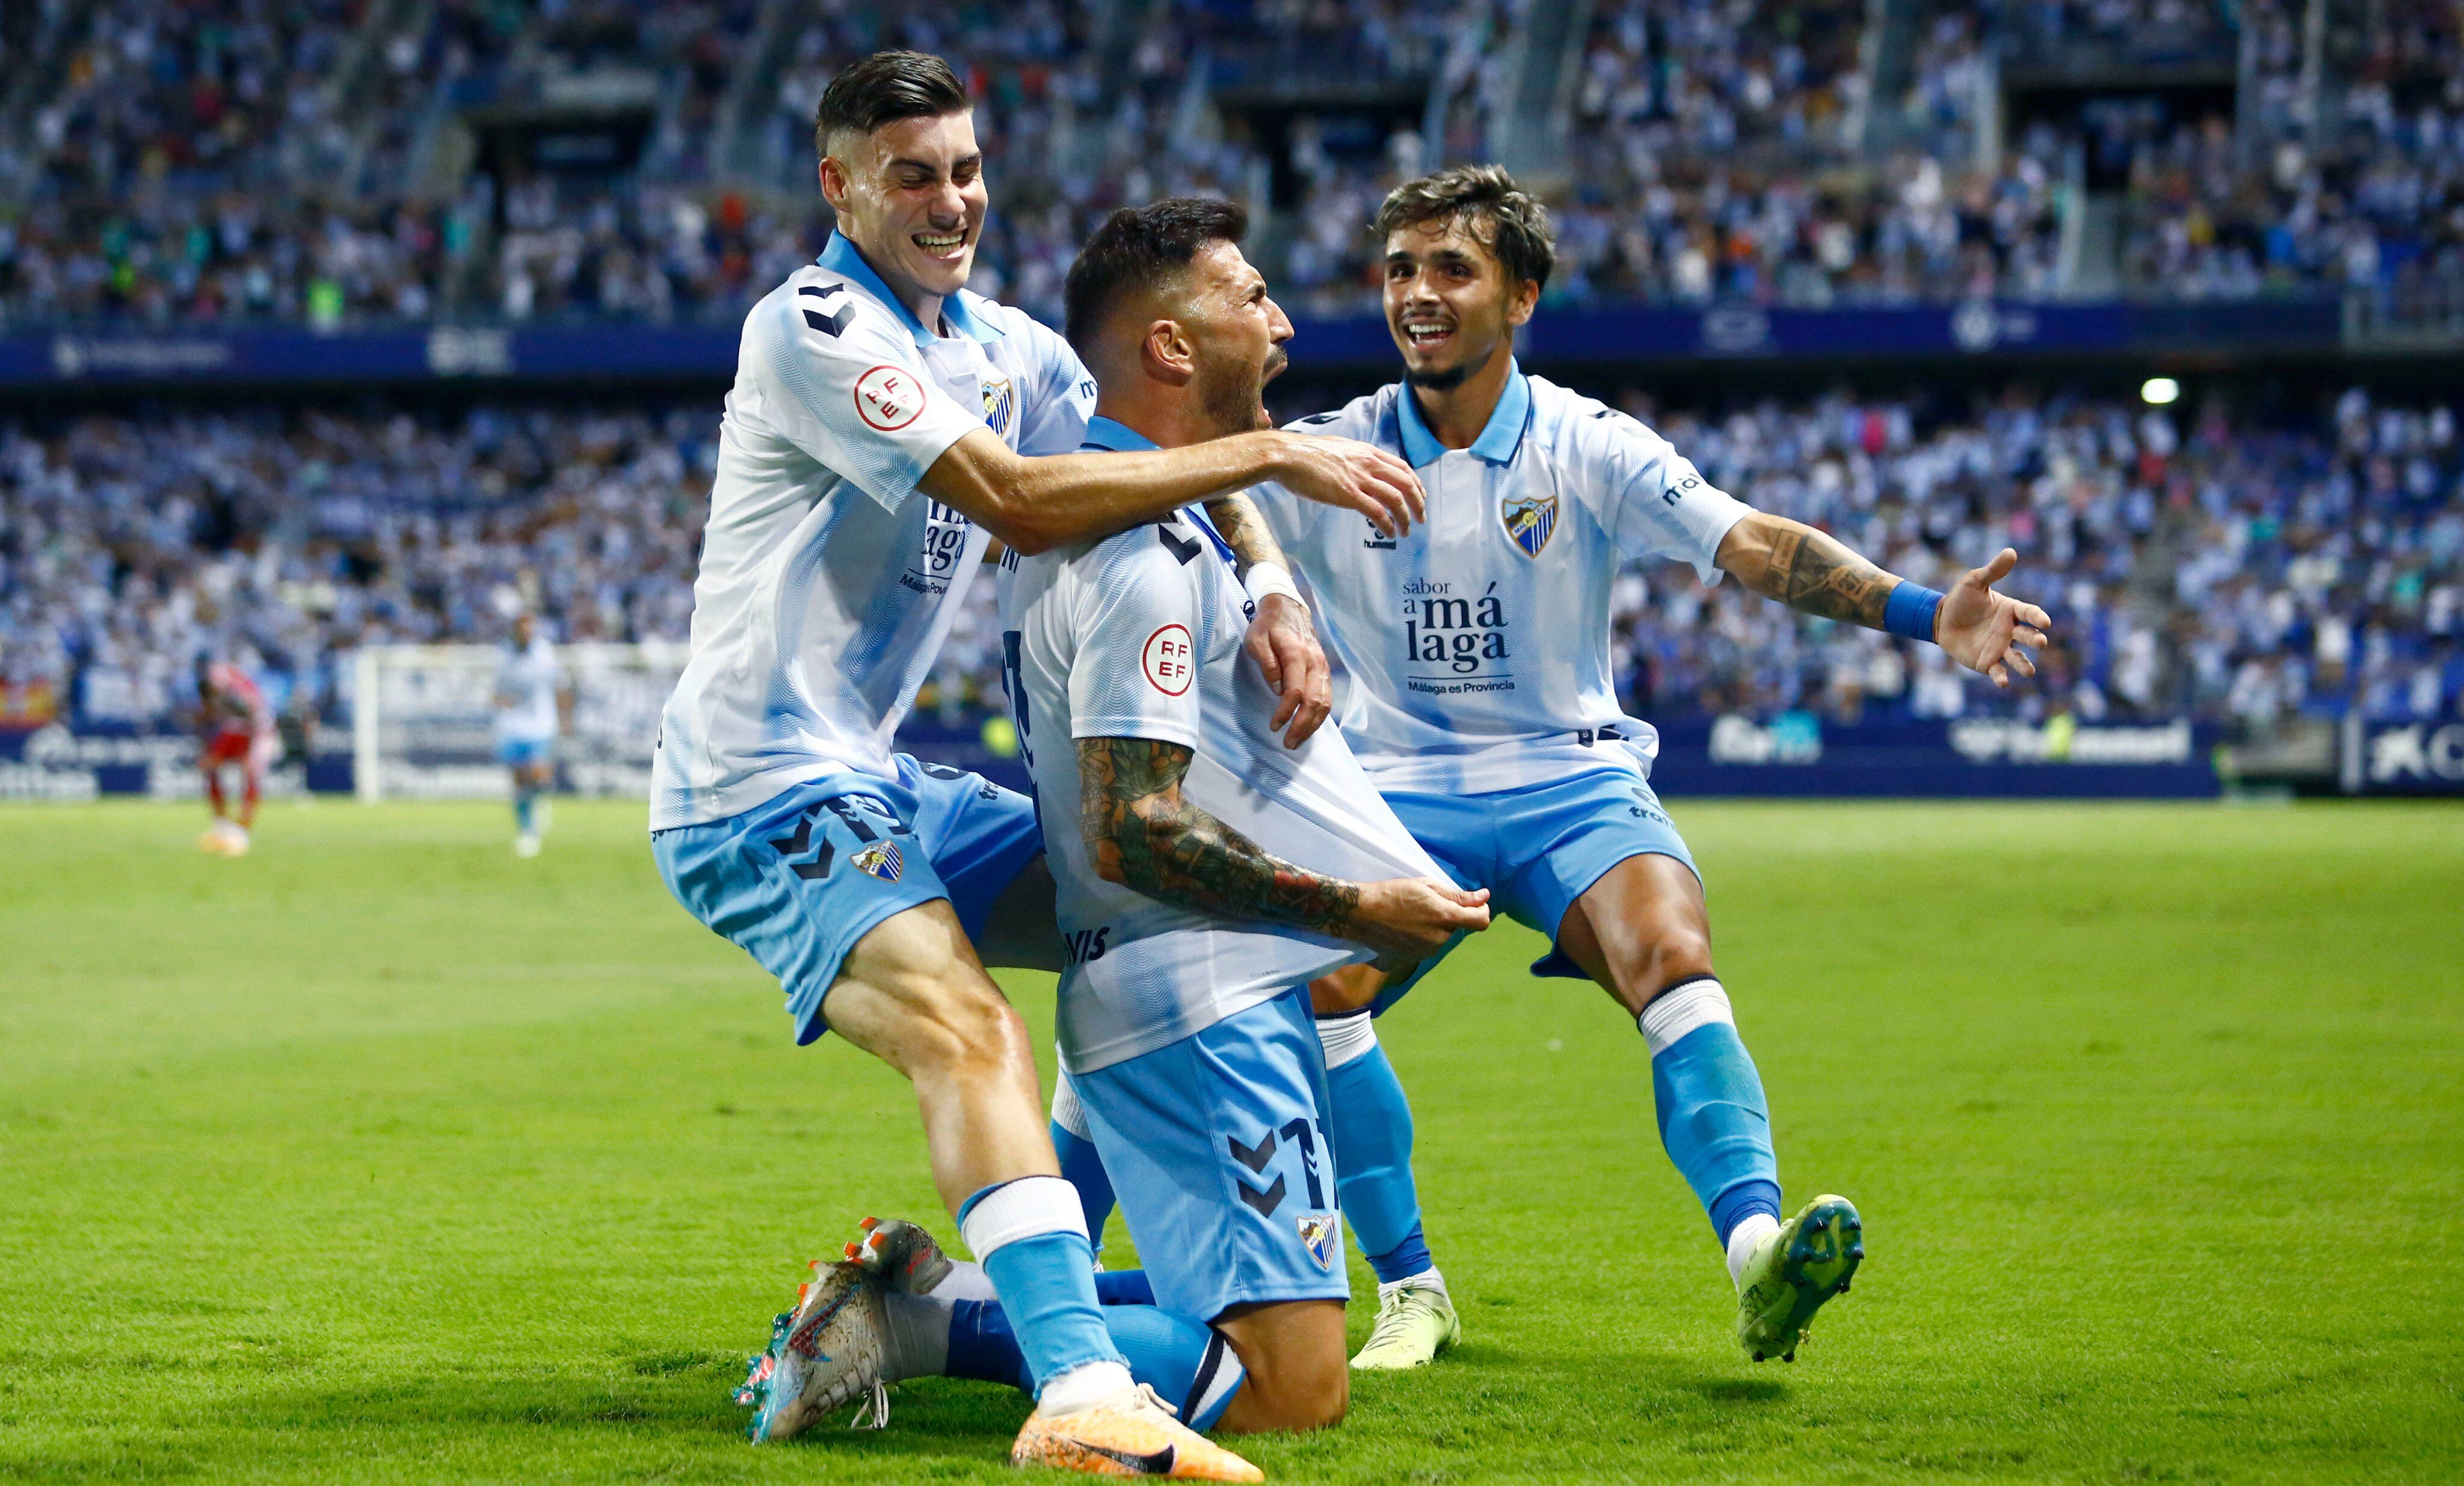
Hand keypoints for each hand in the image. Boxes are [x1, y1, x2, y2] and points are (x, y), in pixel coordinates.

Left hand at [1243, 593, 1330, 748]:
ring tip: (1298, 741)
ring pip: (1324, 703)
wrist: (1288, 608)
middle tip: (1288, 743)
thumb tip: (1277, 689)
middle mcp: (1315, 662)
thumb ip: (1267, 664)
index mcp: (1297, 654)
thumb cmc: (1268, 625)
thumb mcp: (1257, 639)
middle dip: (1302, 726)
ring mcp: (1322, 667)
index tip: (1274, 726)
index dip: (1286, 712)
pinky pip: (1327, 698)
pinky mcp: (1324, 671)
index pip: (1295, 691)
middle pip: (1314, 701)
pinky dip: (1320, 717)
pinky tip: (1309, 727)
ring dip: (1312, 725)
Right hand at [1270, 433, 1424, 537]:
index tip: (1420, 496)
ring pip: (1396, 499)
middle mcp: (1368, 463)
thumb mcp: (1338, 448)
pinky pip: (1378, 512)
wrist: (1287, 456)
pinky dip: (1388, 525)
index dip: (1416, 483)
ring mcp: (1360, 478)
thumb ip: (1354, 458)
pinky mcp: (1348, 494)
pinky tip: (1389, 533)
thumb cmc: (1305, 454)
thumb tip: (1359, 468)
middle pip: (1406, 483)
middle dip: (1418, 503)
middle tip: (1421, 518)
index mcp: (1367, 451)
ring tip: (1407, 531)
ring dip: (1406, 518)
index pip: (1402, 467)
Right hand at [1343, 877, 1490, 958]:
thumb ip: (1458, 895)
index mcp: (1445, 918)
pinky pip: (1430, 945)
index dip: (1482, 910)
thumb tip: (1484, 897)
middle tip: (1428, 902)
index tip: (1474, 903)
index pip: (1481, 921)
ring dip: (1436, 926)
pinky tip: (1407, 926)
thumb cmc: (1393, 893)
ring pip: (1443, 936)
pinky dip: (1424, 935)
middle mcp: (1439, 939)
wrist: (1362, 913)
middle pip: (1458, 927)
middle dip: (1450, 915)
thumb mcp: (1426, 886)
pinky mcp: (1415, 959)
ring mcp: (1427, 951)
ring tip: (1414, 914)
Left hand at [1937, 548, 2051, 687]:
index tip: (2044, 623)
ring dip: (2024, 664)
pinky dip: (2002, 677)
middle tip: (2040, 642)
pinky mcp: (1987, 662)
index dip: (2038, 618)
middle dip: (2035, 640)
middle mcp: (2009, 631)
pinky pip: (1997, 671)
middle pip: (2027, 636)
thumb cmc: (1960, 599)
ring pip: (2017, 658)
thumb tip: (2011, 552)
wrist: (1941, 620)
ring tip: (2029, 671)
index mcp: (2010, 611)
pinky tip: (2003, 682)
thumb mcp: (1974, 582)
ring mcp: (2000, 648)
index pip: (2029, 613)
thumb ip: (1993, 571)